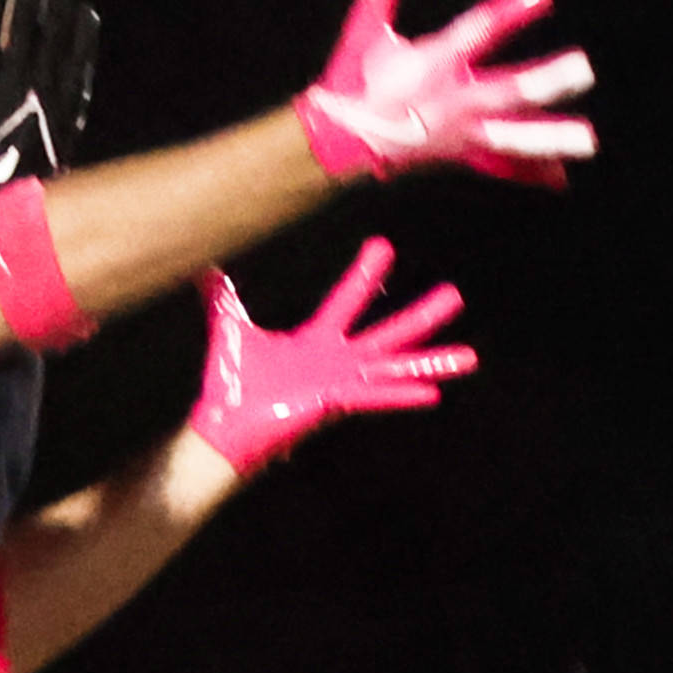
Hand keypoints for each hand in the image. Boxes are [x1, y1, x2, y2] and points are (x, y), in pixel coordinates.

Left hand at [183, 238, 474, 477]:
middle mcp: (337, 363)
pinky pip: (375, 397)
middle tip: (455, 295)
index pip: (347, 300)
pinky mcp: (335, 404)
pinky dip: (402, 393)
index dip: (364, 274)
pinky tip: (434, 392)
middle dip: (421, 314)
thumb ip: (223, 299)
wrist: (222, 427)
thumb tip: (203, 267)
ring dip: (431, 361)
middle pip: (387, 332)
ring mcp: (341, 384)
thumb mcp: (229, 329)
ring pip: (395, 367)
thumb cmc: (230, 386)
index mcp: (316, 343)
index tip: (383, 245)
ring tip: (469, 356)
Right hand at [293, 0, 597, 185]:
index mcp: (432, 65)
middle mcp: (453, 100)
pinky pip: (501, 164)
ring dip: (551, 137)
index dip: (508, 10)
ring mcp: (461, 131)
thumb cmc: (354, 81)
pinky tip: (562, 178)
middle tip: (583, 69)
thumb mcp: (365, 33)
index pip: (477, 31)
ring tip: (589, 141)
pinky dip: (530, 171)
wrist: (343, 140)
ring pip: (512, 137)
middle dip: (545, 80)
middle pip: (508, 90)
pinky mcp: (462, 152)